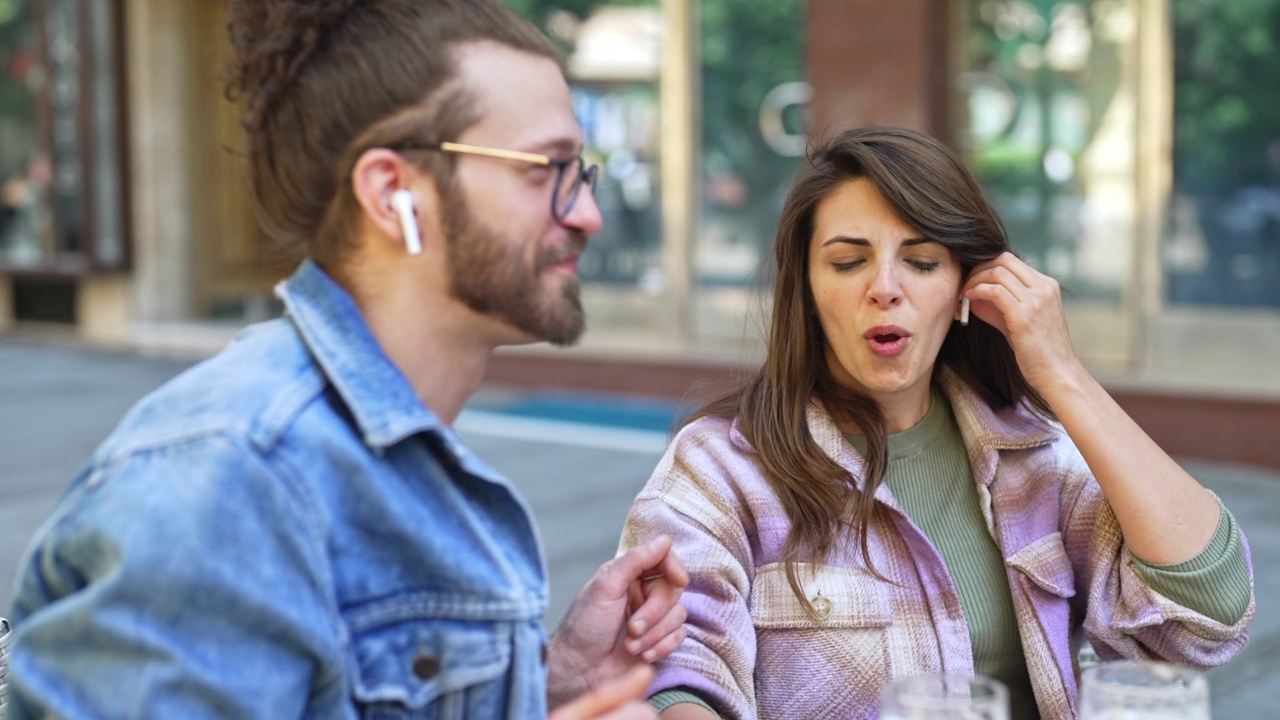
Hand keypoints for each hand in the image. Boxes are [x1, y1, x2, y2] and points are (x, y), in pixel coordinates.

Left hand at [546, 535, 688, 708]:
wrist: (578, 671)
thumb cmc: (584, 627)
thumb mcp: (605, 587)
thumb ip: (635, 560)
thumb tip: (664, 540)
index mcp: (628, 575)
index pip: (663, 560)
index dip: (674, 568)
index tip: (678, 580)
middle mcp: (641, 593)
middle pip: (673, 590)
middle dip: (654, 612)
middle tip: (632, 627)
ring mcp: (651, 618)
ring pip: (678, 615)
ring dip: (654, 634)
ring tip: (630, 645)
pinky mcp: (658, 641)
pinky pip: (679, 637)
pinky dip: (662, 647)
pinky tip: (641, 655)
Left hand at [961, 252, 1084, 392]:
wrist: (1058, 373)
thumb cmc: (1038, 351)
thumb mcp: (1019, 321)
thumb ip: (998, 307)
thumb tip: (972, 296)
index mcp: (1047, 285)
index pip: (1011, 260)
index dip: (986, 266)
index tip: (972, 280)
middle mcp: (1044, 288)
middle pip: (1003, 259)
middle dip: (978, 269)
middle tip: (964, 284)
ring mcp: (1037, 300)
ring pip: (997, 272)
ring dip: (974, 281)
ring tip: (964, 294)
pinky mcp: (1025, 316)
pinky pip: (995, 291)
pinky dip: (977, 291)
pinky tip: (968, 300)